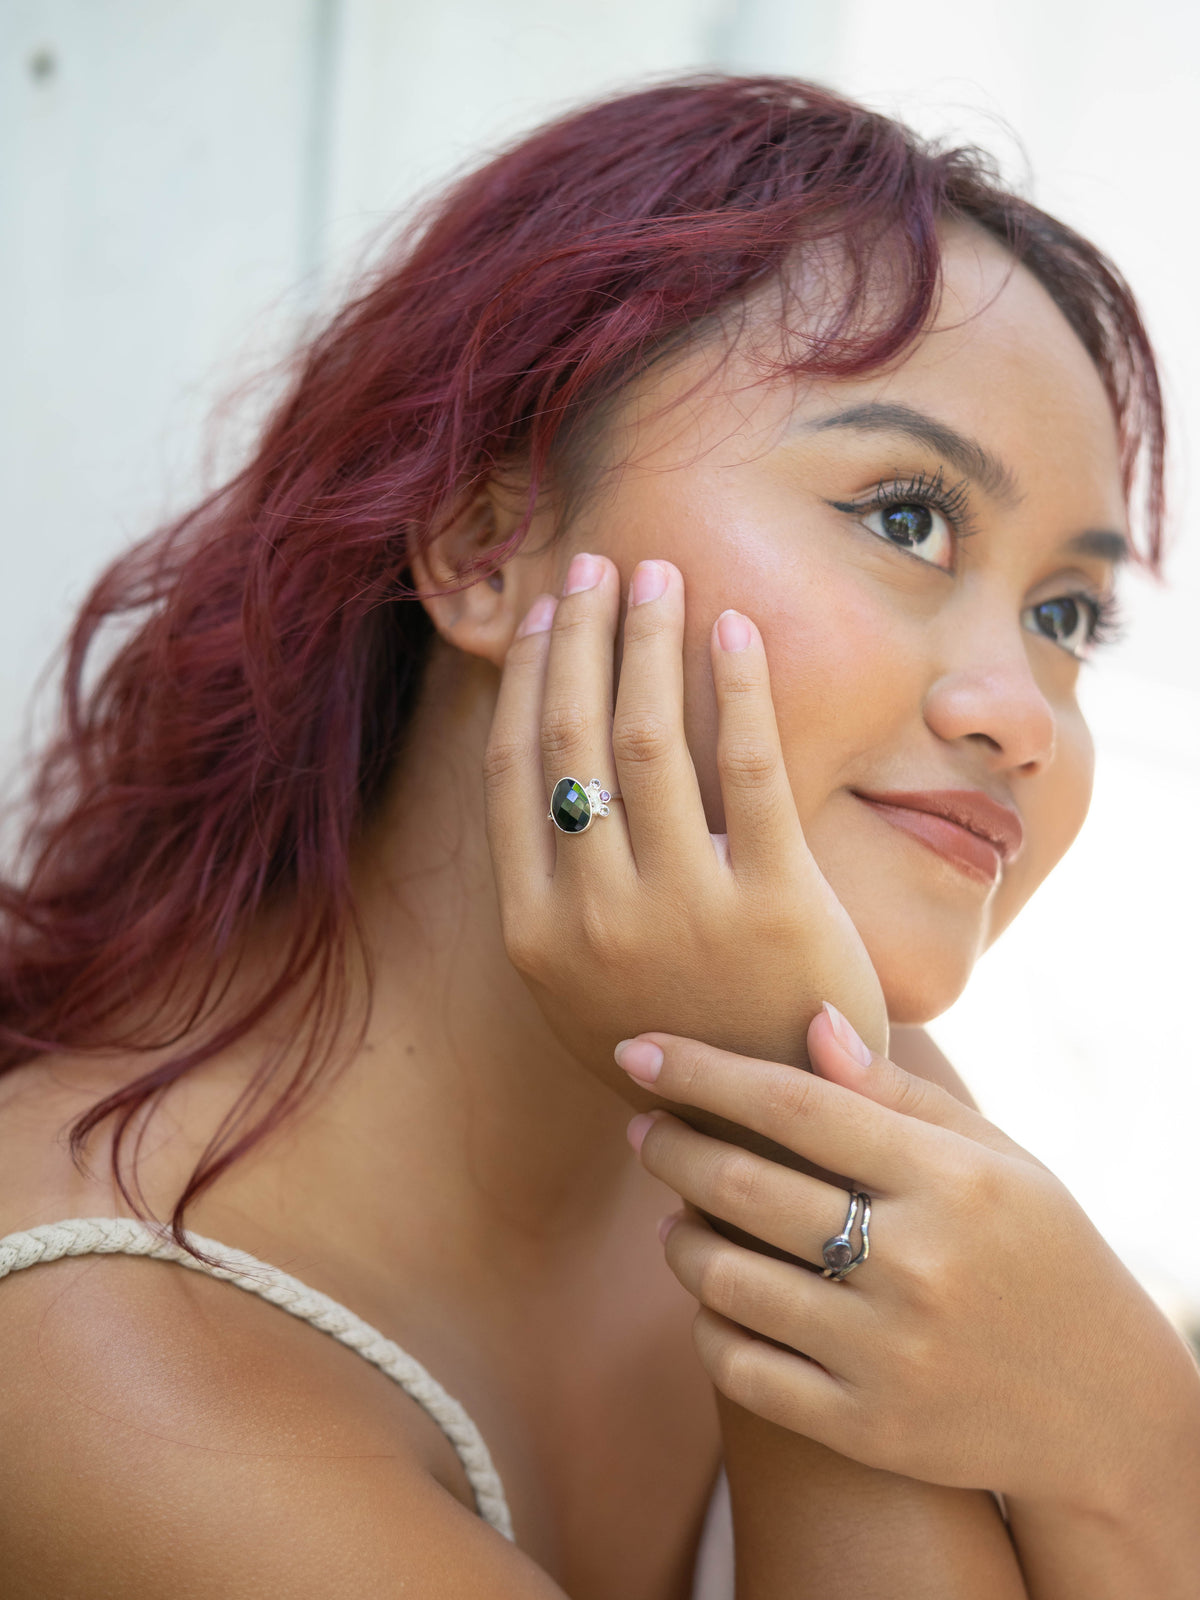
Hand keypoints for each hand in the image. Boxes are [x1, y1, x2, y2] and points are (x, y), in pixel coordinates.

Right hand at [483, 554, 888, 1082]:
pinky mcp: (773, 904)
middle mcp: (593, 918)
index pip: (514, 773)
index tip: (540, 614)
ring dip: (648, 640)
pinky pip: (749, 769)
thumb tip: (550, 770)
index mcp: (534, 935)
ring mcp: (681, 910)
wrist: (775, 1129)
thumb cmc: (679, 1042)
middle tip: (597, 565)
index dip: (523, 679)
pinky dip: (740, 686)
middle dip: (580, 637)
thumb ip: (558, 895)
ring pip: (648, 738)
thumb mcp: (585, 989)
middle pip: (572, 739)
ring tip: (658, 575)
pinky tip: (736, 627)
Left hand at [617, 1009, 1199, 1516]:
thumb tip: (810, 1021)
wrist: (1100, 1409)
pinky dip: (706, 1324)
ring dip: (680, 1238)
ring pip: (727, 1280)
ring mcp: (887, 1354)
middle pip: (745, 1188)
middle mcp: (918, 1265)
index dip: (702, 1071)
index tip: (635, 1048)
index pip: (793, 1105)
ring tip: (674, 1215)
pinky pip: (742, 1369)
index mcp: (951, 1181)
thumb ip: (900, 1094)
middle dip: (671, 1148)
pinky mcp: (865, 1429)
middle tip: (642, 1128)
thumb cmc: (1037, 1253)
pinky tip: (709, 1297)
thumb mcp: (998, 1159)